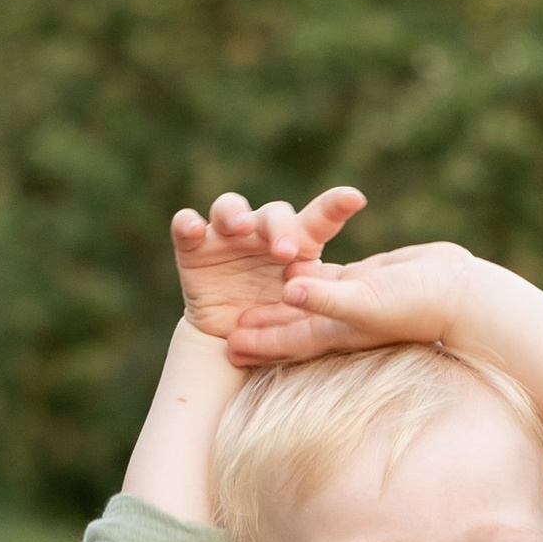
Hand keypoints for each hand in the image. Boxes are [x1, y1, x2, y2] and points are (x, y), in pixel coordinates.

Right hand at [170, 187, 365, 347]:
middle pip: (273, 214)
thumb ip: (319, 299)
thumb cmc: (277, 322)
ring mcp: (226, 237)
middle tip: (284, 252)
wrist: (231, 341)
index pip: (319, 219)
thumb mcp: (303, 315)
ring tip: (239, 228)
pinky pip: (186, 227)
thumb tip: (345, 296)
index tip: (356, 199)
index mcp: (297, 244)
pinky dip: (187, 224)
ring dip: (235, 214)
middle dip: (280, 228)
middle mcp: (262, 233)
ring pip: (229, 208)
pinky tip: (192, 228)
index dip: (335, 206)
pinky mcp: (194, 247)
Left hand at [225, 238, 476, 364]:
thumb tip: (287, 292)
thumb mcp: (368, 301)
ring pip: (305, 301)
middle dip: (260, 327)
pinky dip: (308, 277)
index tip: (226, 346)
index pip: (289, 341)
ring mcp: (354, 300)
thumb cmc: (419, 304)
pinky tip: (292, 270)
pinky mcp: (367, 280)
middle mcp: (342, 320)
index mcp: (337, 331)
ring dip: (279, 303)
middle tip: (225, 331)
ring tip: (251, 302)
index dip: (259, 343)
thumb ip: (327, 298)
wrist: (462, 295)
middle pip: (290, 325)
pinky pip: (328, 279)